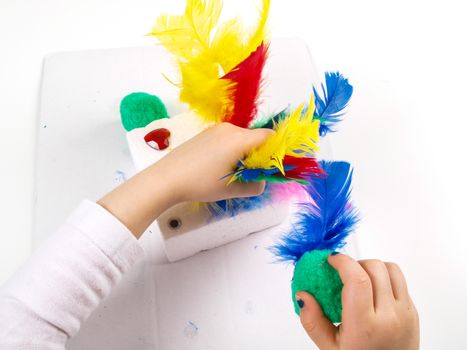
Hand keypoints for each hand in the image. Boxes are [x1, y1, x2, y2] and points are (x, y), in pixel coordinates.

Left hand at [154, 122, 273, 202]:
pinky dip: (230, 149)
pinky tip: (217, 166)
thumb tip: (261, 181)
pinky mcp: (205, 133)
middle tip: (249, 174)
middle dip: (257, 154)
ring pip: (240, 138)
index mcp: (239, 139)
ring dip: (243, 153)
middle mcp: (229, 129)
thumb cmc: (200, 183)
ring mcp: (215, 129)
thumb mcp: (231, 190)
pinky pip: (227, 138)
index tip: (271, 166)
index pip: (269, 136)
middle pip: (254, 137)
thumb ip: (254, 186)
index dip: (275, 150)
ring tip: (230, 172)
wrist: (166, 178)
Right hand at [296, 254, 418, 349]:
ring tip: (359, 280)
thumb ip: (312, 322)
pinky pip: (400, 281)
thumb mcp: (330, 348)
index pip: (357, 279)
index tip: (331, 259)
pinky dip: (384, 278)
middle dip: (355, 263)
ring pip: (391, 269)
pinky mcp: (413, 312)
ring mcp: (405, 314)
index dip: (343, 261)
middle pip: (374, 268)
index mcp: (365, 326)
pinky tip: (373, 292)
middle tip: (342, 273)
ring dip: (372, 267)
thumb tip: (302, 296)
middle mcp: (389, 317)